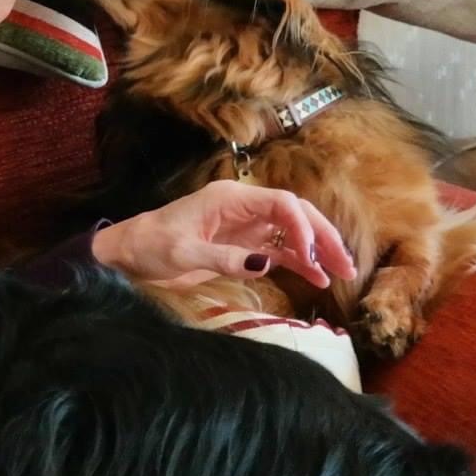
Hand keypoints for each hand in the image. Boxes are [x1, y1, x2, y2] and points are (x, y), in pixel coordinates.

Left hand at [91, 180, 356, 288]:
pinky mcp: (242, 246)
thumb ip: (225, 258)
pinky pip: (279, 250)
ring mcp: (245, 226)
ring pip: (292, 232)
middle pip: (295, 214)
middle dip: (323, 236)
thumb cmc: (152, 246)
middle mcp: (244, 207)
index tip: (312, 255)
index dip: (303, 227)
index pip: (281, 203)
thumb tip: (267, 263)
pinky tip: (316, 278)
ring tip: (340, 273)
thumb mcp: (184, 253)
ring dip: (317, 250)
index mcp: (231, 198)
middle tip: (346, 264)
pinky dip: (299, 262)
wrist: (130, 254)